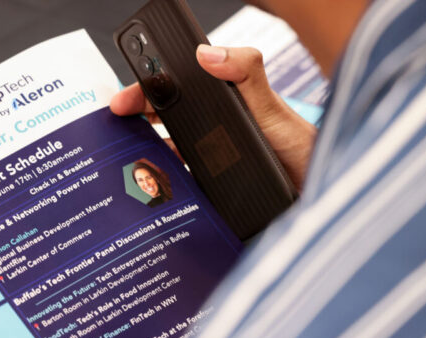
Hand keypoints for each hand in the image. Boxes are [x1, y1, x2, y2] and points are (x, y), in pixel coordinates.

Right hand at [110, 45, 316, 190]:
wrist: (311, 195)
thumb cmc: (300, 149)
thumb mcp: (272, 108)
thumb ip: (246, 74)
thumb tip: (208, 54)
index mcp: (224, 99)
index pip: (177, 85)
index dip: (147, 88)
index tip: (123, 97)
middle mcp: (213, 124)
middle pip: (164, 115)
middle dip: (136, 117)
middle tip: (114, 125)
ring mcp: (210, 152)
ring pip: (166, 145)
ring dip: (144, 147)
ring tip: (123, 153)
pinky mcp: (211, 180)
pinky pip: (178, 175)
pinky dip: (161, 176)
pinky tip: (150, 181)